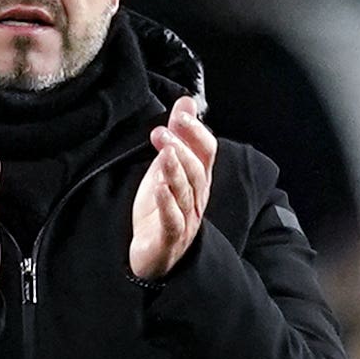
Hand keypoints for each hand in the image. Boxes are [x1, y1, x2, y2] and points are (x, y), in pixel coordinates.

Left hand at [130, 94, 216, 280]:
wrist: (153, 257)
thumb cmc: (161, 212)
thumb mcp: (166, 169)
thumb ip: (177, 136)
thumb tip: (186, 101)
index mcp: (198, 180)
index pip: (206, 152)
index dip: (196, 132)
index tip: (182, 113)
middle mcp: (197, 199)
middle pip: (196, 170)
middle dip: (181, 147)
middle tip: (163, 131)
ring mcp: (186, 220)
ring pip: (186, 192)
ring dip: (175, 169)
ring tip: (164, 150)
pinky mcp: (170, 239)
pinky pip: (172, 219)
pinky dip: (167, 202)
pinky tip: (159, 186)